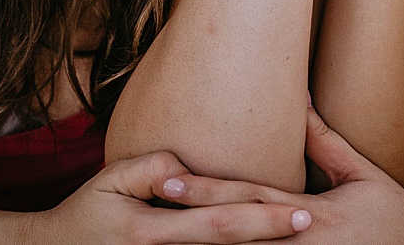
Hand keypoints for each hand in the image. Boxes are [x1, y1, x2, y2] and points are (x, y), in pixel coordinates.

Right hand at [20, 151, 312, 244]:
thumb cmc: (86, 215)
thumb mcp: (111, 180)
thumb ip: (153, 168)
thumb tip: (190, 166)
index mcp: (152, 234)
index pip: (220, 226)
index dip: (264, 220)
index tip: (305, 213)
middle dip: (276, 239)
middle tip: (317, 226)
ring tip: (301, 242)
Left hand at [158, 106, 403, 244]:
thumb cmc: (395, 215)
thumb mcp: (361, 174)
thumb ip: (323, 139)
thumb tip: (298, 95)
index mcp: (309, 213)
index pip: (246, 198)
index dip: (203, 190)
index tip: (163, 180)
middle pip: (235, 237)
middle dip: (188, 228)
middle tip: (145, 215)